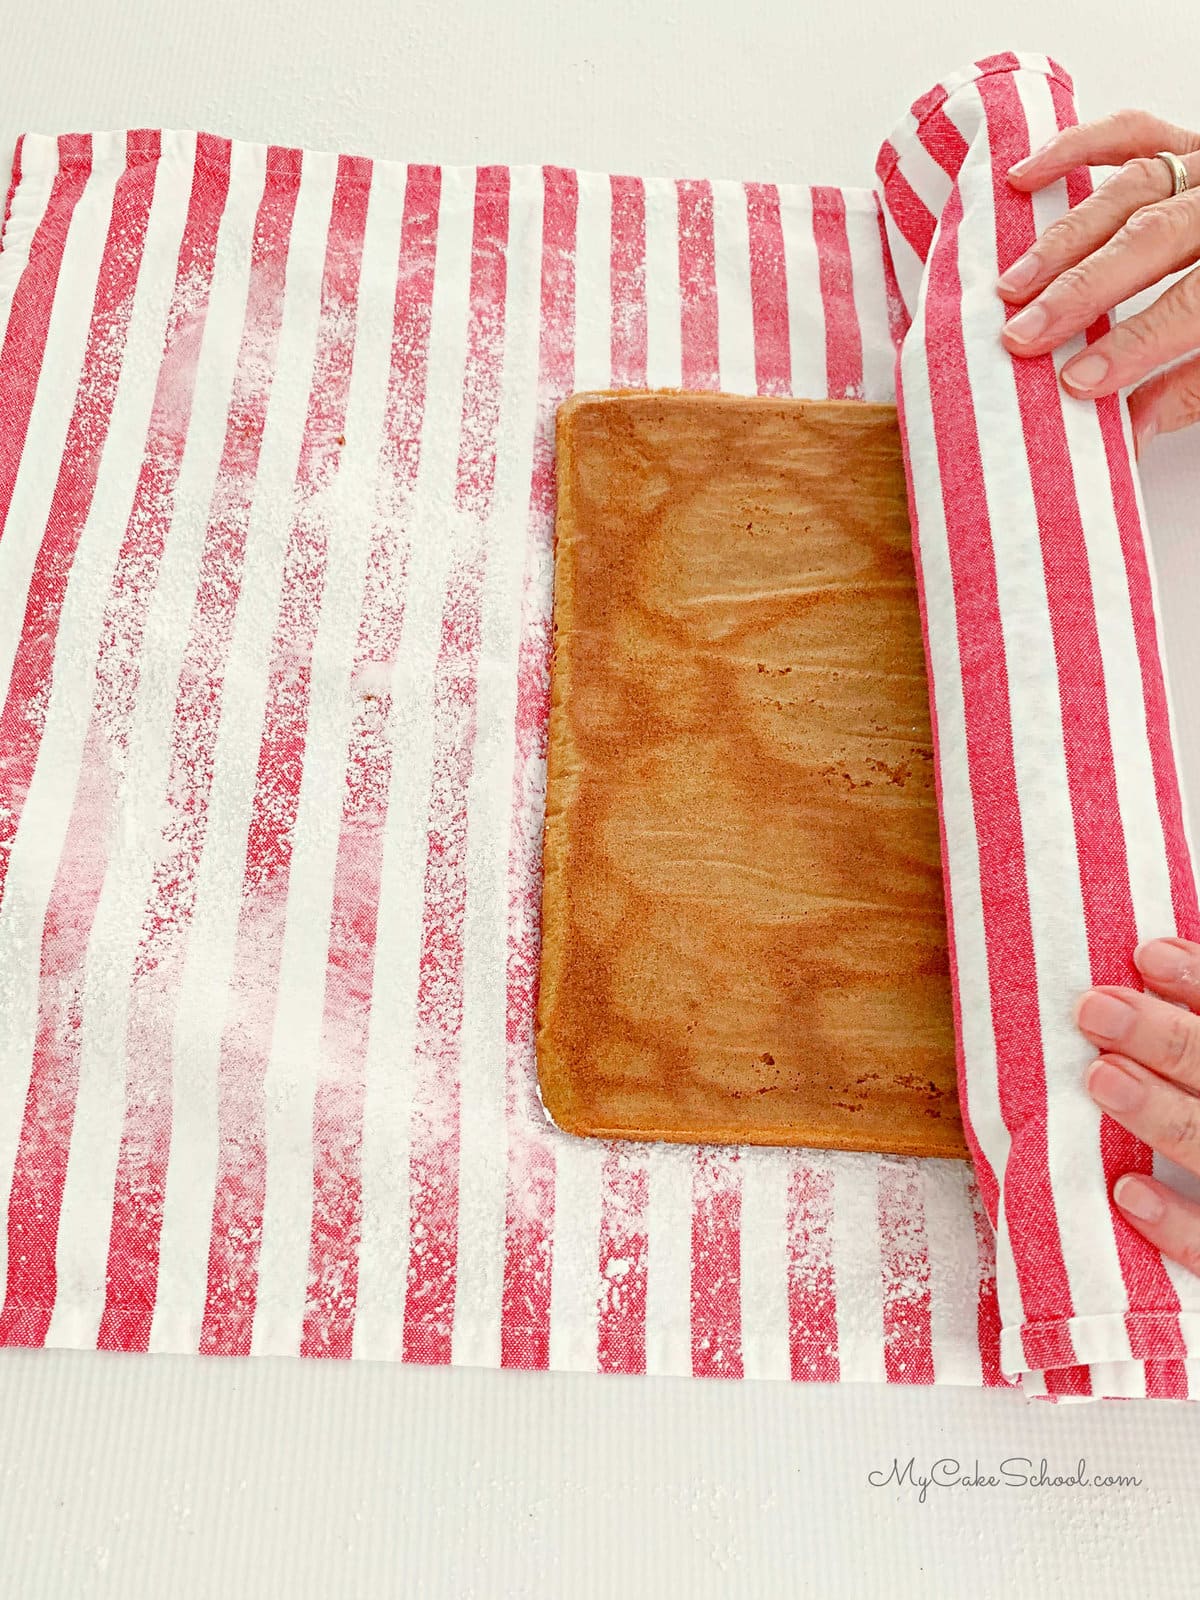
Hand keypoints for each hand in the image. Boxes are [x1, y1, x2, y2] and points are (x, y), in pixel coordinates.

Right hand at [995, 108, 1199, 450]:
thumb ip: (1194, 388)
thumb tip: (1128, 432)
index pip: (1190, 304)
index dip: (1134, 344)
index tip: (1078, 381)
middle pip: (1149, 239)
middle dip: (1080, 291)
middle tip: (1023, 335)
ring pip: (1128, 190)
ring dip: (1062, 241)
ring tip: (1012, 287)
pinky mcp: (1189, 142)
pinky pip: (1131, 132)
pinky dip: (1073, 149)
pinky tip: (1023, 179)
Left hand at [1077, 938, 1199, 1273]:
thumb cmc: (1199, 1112)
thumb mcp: (1197, 1076)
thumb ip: (1188, 1037)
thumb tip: (1137, 969)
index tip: (1146, 954)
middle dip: (1169, 1039)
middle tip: (1094, 1008)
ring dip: (1163, 1115)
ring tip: (1099, 1078)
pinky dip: (1178, 1227)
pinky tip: (1126, 1194)